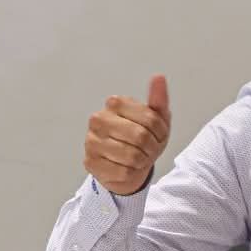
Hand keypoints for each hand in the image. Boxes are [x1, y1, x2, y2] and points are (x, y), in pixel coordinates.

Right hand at [84, 74, 170, 196]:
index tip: (158, 135)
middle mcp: (99, 119)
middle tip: (149, 150)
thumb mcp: (157, 119)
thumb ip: (158, 99)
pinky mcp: (90, 162)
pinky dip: (130, 173)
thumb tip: (159, 77)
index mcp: (115, 103)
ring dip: (141, 162)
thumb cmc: (142, 140)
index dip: (160, 132)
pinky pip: (122, 172)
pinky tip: (126, 168)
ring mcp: (91, 140)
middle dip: (151, 148)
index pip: (151, 119)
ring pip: (131, 156)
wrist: (129, 165)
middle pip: (140, 137)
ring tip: (138, 159)